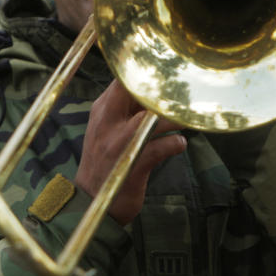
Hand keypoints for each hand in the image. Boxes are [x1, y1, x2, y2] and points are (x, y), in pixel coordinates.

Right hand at [73, 80, 185, 224]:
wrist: (90, 200)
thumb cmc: (104, 159)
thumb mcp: (105, 127)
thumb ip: (125, 107)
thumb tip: (155, 87)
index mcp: (102, 109)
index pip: (125, 78)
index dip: (149, 75)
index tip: (167, 78)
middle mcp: (109, 121)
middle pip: (140, 91)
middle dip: (164, 92)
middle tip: (182, 96)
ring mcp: (121, 142)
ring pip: (157, 117)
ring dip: (177, 119)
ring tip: (185, 121)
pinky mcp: (135, 163)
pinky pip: (166, 145)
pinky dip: (177, 143)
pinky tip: (179, 145)